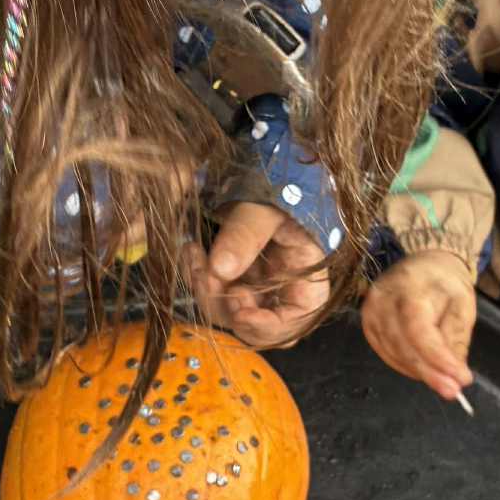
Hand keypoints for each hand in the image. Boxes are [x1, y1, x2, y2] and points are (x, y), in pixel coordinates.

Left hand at [190, 202, 329, 349]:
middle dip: (228, 308)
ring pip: (229, 314)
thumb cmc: (277, 189)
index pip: (295, 321)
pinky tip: (192, 253)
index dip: (268, 326)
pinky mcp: (235, 281)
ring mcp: (258, 290)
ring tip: (194, 256)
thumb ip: (244, 235)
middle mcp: (283, 293)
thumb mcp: (264, 208)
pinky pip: (214, 294)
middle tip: (208, 275)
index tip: (240, 312)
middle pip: (257, 327)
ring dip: (207, 292)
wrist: (262, 173)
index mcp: (308, 282)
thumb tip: (219, 269)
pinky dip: (200, 279)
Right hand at [361, 252, 475, 400]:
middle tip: (453, 390)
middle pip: (404, 347)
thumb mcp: (462, 304)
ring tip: (444, 378)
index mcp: (409, 288)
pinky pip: (387, 355)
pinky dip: (408, 367)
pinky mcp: (368, 327)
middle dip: (431, 373)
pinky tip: (425, 368)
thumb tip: (455, 376)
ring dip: (421, 372)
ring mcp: (370, 315)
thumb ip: (456, 339)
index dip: (438, 359)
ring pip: (395, 355)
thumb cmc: (444, 283)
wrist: (422, 265)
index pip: (418, 331)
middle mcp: (382, 301)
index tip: (460, 379)